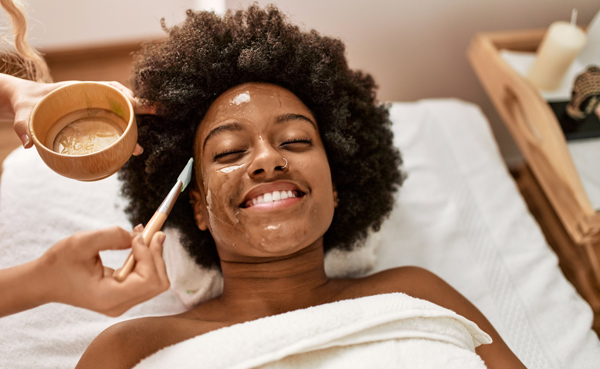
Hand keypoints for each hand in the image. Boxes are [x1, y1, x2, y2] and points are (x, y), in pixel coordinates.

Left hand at [1, 74, 153, 152]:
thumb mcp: (23, 112)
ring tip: (140, 146)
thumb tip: (27, 143)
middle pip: (120, 102)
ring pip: (118, 116)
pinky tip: (128, 148)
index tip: (135, 102)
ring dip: (133, 126)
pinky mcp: (91, 124)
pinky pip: (111, 127)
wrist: (24, 105)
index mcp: (79, 92)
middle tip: (157, 112)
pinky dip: (123, 135)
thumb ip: (23, 125)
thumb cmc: (25, 105)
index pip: (108, 87)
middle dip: (139, 107)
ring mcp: (93, 113)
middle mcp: (90, 101)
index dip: (124, 93)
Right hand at [35, 226, 169, 316]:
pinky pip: (146, 278)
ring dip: (153, 255)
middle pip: (158, 282)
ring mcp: (122, 303)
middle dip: (156, 254)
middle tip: (150, 230)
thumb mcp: (81, 242)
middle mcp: (119, 305)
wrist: (44, 281)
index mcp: (109, 297)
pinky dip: (146, 259)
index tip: (137, 236)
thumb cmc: (59, 263)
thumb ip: (112, 236)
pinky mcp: (123, 296)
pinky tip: (136, 243)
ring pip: (156, 280)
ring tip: (141, 234)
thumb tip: (140, 236)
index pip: (149, 280)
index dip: (149, 256)